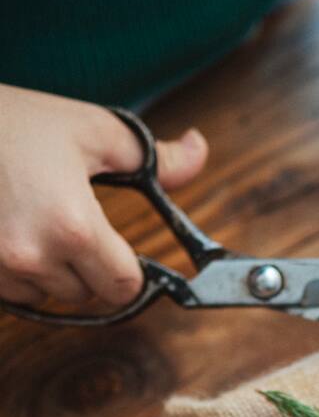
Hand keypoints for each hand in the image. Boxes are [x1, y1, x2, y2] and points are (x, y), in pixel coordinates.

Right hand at [0, 85, 207, 307]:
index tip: (121, 248)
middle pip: (88, 294)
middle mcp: (32, 255)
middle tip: (71, 221)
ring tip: (33, 219)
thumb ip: (154, 157)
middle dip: (90, 267)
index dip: (130, 270)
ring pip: (49, 295)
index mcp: (73, 226)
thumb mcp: (91, 130)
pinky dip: (17, 271)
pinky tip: (8, 230)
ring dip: (51, 271)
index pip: (125, 286)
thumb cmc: (14, 121)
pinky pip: (13, 292)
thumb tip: (200, 151)